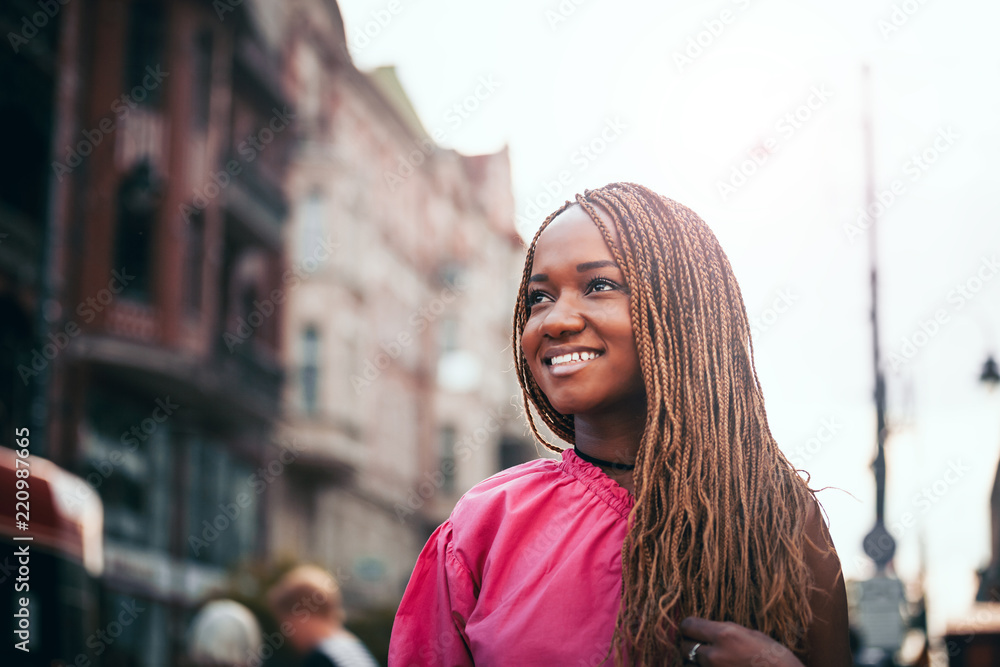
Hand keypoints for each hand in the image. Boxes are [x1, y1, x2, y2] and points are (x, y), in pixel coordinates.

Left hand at [679, 617, 803, 666]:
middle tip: (702, 647)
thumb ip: (726, 631)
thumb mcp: (752, 635)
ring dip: (694, 663)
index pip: (688, 625)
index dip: (689, 627)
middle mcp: (715, 655)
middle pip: (684, 646)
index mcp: (725, 635)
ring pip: (688, 665)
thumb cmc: (775, 659)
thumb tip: (707, 629)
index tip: (693, 629)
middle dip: (691, 645)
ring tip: (710, 661)